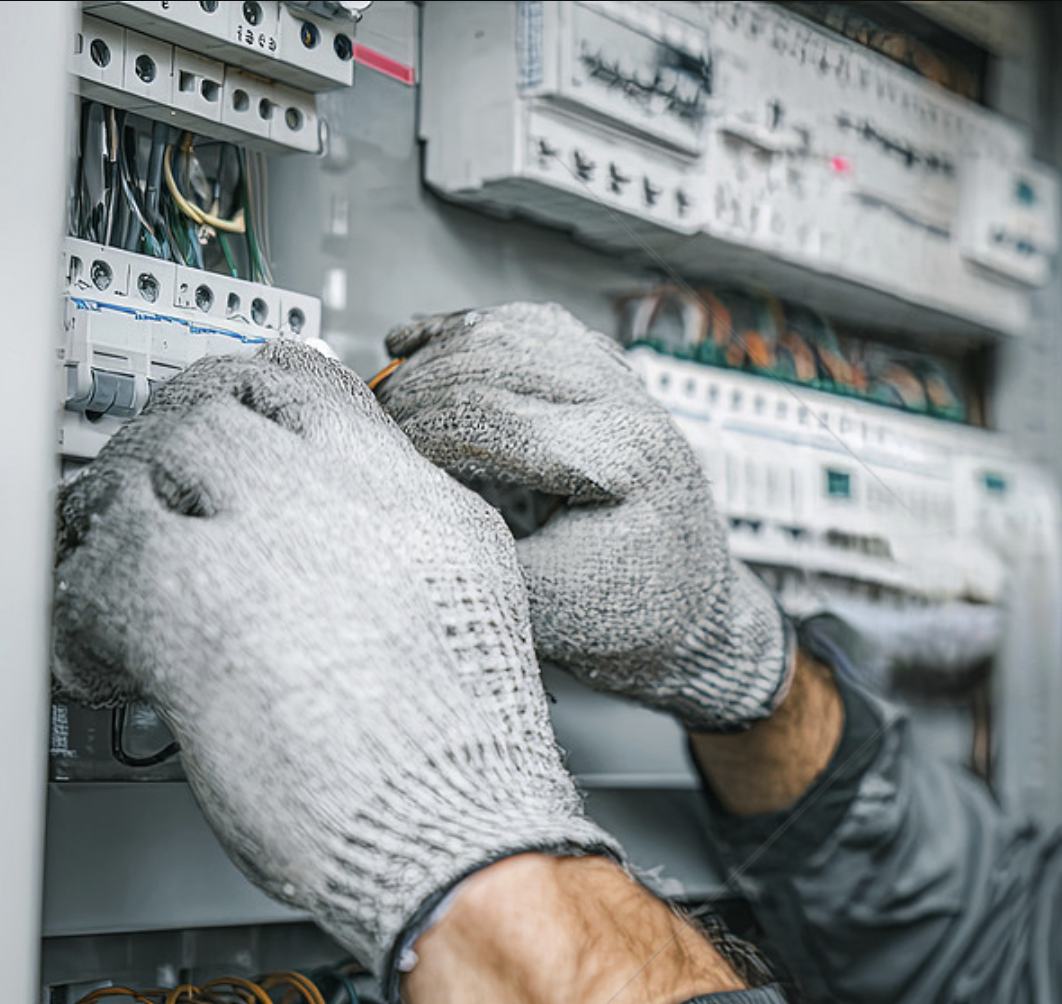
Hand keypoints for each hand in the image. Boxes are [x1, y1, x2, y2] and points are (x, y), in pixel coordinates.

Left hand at [52, 341, 619, 985]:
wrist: (456, 823)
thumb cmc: (468, 755)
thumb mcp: (471, 606)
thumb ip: (403, 542)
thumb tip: (354, 533)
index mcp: (413, 497)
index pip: (308, 383)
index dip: (247, 396)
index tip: (225, 419)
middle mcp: (340, 495)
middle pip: (217, 409)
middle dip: (171, 449)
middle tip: (151, 495)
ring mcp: (263, 535)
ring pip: (150, 466)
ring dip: (121, 516)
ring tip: (117, 565)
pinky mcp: (186, 600)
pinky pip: (97, 566)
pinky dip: (84, 613)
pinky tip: (103, 655)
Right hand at [374, 302, 792, 731]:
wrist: (692, 615)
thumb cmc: (634, 618)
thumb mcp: (548, 609)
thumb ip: (477, 546)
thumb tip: (403, 494)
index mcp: (621, 460)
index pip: (491, 415)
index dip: (417, 432)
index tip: (378, 457)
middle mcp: (630, 409)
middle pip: (496, 361)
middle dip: (417, 392)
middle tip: (369, 427)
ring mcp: (626, 388)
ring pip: (514, 330)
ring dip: (440, 353)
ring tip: (390, 393)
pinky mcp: (612, 383)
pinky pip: (536, 327)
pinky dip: (473, 331)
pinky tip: (425, 344)